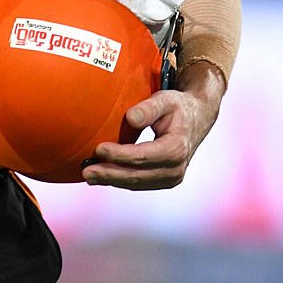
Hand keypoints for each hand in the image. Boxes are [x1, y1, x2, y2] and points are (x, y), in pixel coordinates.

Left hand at [81, 61, 224, 189]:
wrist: (196, 119)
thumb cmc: (177, 107)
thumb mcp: (165, 100)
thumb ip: (148, 108)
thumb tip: (130, 118)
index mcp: (176, 148)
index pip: (142, 156)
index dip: (119, 155)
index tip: (98, 149)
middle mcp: (175, 168)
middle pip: (137, 175)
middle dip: (110, 174)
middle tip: (86, 172)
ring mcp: (171, 178)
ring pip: (136, 183)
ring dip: (111, 180)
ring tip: (88, 176)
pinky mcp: (164, 180)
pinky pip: (139, 183)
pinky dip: (120, 180)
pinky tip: (102, 176)